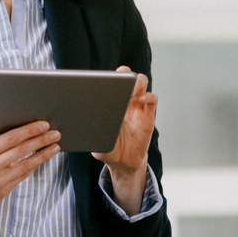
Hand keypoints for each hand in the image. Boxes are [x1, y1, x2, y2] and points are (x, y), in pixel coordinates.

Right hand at [0, 121, 60, 232]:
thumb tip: (14, 132)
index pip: (10, 138)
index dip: (29, 131)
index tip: (42, 124)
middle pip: (21, 150)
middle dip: (40, 140)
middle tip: (55, 133)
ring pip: (25, 165)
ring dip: (42, 155)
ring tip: (54, 146)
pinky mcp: (0, 192)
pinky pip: (21, 177)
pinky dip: (33, 167)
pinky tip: (41, 159)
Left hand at [92, 65, 157, 214]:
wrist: (122, 162)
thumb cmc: (107, 148)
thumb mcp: (95, 138)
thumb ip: (92, 130)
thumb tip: (86, 120)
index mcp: (111, 104)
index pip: (112, 83)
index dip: (110, 77)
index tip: (106, 79)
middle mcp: (125, 102)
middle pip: (129, 78)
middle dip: (126, 74)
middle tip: (122, 81)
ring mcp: (137, 107)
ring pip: (142, 84)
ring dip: (138, 82)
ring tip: (132, 90)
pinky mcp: (148, 116)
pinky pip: (152, 100)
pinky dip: (149, 96)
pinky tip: (143, 99)